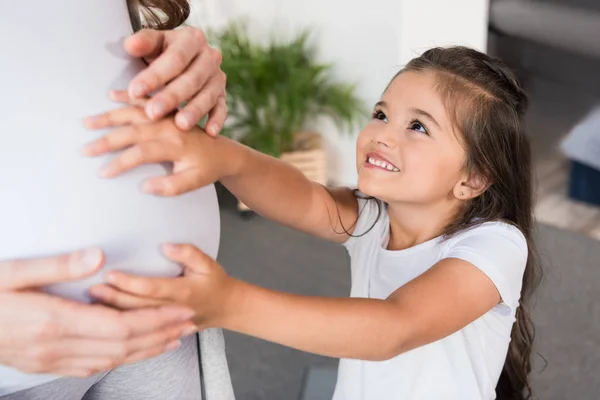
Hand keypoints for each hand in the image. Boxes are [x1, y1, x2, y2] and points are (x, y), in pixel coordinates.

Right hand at [0, 250, 197, 377]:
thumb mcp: (12, 271)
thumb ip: (57, 265)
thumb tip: (99, 257)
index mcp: (52, 320)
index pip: (119, 324)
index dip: (154, 319)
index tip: (180, 310)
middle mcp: (56, 346)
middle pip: (122, 345)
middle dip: (160, 333)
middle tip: (189, 323)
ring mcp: (50, 360)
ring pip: (111, 359)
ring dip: (146, 349)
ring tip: (173, 338)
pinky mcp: (44, 364)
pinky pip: (91, 366)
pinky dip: (120, 359)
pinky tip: (133, 353)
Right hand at [83, 104, 239, 195]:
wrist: (224, 151)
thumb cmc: (207, 169)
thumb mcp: (195, 182)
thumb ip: (172, 187)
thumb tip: (145, 187)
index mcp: (175, 145)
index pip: (141, 153)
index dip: (120, 163)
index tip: (102, 172)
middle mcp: (169, 127)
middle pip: (132, 131)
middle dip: (106, 140)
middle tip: (84, 149)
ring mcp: (167, 115)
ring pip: (134, 112)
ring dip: (109, 116)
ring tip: (87, 121)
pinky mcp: (167, 109)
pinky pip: (146, 100)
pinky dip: (129, 95)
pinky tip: (112, 94)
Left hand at [89, 244, 235, 329]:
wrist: (226, 309)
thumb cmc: (214, 282)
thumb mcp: (207, 263)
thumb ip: (188, 252)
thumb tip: (165, 246)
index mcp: (183, 292)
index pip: (151, 289)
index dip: (129, 283)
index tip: (110, 274)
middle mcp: (173, 310)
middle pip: (138, 307)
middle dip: (113, 298)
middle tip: (92, 289)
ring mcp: (168, 324)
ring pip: (136, 320)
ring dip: (113, 311)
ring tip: (93, 302)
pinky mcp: (163, 331)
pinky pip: (140, 328)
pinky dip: (122, 323)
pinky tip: (106, 316)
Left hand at [118, 27, 226, 133]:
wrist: (181, 59)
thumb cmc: (161, 52)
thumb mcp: (152, 43)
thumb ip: (142, 43)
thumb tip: (131, 45)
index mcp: (193, 39)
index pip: (175, 58)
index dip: (155, 76)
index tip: (134, 92)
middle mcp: (210, 56)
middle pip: (192, 79)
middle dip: (172, 97)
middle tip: (152, 113)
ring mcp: (217, 77)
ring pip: (208, 95)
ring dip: (195, 111)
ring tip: (180, 125)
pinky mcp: (222, 94)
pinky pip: (222, 108)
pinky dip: (217, 120)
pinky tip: (209, 132)